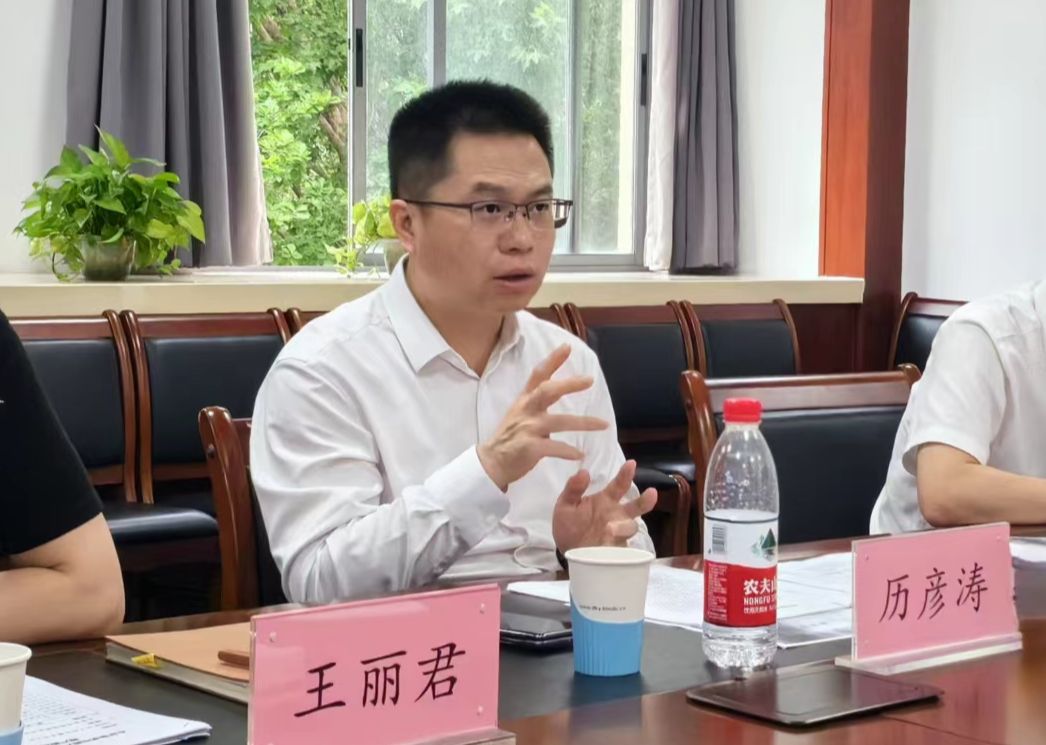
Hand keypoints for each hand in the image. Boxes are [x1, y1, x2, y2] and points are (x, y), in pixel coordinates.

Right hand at [477, 344, 608, 490]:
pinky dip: (568, 451)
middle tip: (590, 379)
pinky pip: (554, 447)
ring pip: (560, 421)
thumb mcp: (519, 412)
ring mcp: (527, 429)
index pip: (538, 375)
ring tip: (604, 424)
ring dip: (584, 423)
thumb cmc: (509, 437)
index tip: (567, 347)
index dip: (552, 360)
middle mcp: (526, 410)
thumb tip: (558, 390)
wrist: (491, 463)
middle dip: (569, 384)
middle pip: (548, 391)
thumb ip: (537, 402)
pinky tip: (581, 454)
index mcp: (525, 400)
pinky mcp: (529, 448)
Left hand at [552, 460, 657, 552]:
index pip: (619, 485)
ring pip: (631, 527)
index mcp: (606, 500)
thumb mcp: (565, 504)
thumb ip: (574, 488)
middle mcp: (616, 515)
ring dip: (623, 527)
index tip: (631, 464)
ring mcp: (618, 532)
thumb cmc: (568, 524)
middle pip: (636, 507)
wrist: (566, 550)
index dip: (625, 474)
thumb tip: (584, 472)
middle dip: (644, 501)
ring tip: (609, 530)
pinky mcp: (618, 550)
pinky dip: (620, 545)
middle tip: (652, 493)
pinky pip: (624, 547)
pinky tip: (610, 545)